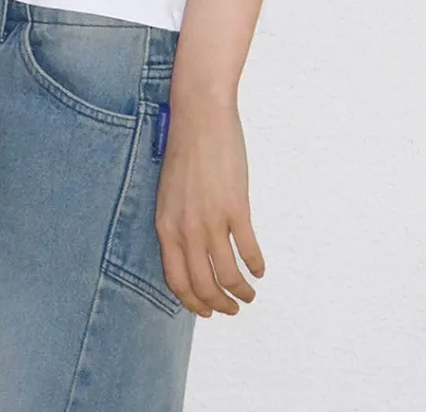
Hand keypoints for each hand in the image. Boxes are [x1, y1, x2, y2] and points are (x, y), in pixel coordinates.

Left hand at [154, 98, 264, 316]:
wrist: (199, 115)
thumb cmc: (184, 148)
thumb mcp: (169, 192)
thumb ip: (177, 221)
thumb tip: (191, 248)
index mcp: (165, 225)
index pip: (177, 280)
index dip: (193, 301)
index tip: (206, 311)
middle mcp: (185, 229)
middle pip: (203, 285)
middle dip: (219, 304)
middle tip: (232, 309)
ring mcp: (211, 220)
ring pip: (227, 274)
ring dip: (241, 291)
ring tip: (249, 294)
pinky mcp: (235, 208)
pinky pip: (248, 249)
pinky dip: (256, 265)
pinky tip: (260, 269)